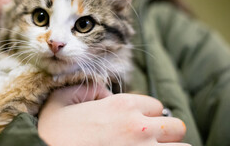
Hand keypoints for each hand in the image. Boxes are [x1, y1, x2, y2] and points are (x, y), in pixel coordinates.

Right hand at [38, 85, 188, 145]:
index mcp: (123, 105)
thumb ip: (88, 90)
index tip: (135, 123)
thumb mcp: (63, 99)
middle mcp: (140, 126)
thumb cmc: (54, 131)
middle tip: (148, 139)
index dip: (145, 114)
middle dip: (164, 132)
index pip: (156, 105)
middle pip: (176, 127)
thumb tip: (105, 94)